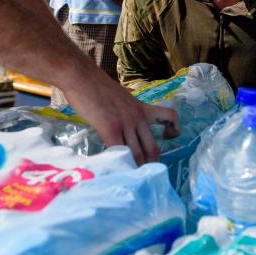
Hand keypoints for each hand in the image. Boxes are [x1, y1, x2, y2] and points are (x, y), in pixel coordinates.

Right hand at [59, 67, 178, 165]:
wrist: (82, 76)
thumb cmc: (96, 86)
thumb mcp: (122, 97)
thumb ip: (128, 111)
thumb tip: (126, 125)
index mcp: (142, 108)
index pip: (170, 117)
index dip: (174, 130)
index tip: (166, 138)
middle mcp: (139, 117)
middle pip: (153, 148)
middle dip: (150, 165)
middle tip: (142, 173)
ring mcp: (126, 123)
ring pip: (138, 154)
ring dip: (134, 169)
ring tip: (128, 178)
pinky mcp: (110, 127)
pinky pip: (120, 151)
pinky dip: (118, 163)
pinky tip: (112, 167)